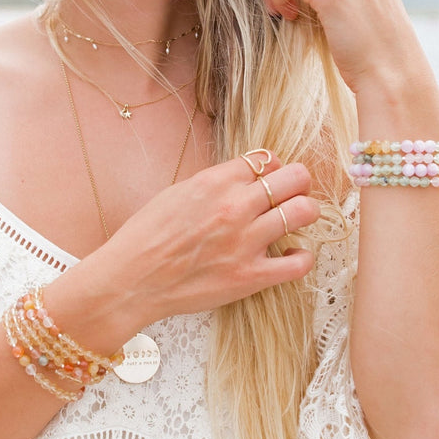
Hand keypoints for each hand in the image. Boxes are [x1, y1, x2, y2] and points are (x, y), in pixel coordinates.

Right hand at [101, 152, 318, 328]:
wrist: (132, 278)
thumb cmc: (147, 235)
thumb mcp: (178, 192)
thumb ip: (215, 183)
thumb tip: (244, 177)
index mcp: (215, 181)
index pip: (267, 159)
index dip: (274, 167)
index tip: (271, 177)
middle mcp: (235, 206)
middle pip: (294, 179)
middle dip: (299, 183)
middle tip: (295, 192)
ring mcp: (246, 242)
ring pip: (303, 212)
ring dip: (306, 212)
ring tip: (298, 219)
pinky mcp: (250, 277)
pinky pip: (298, 264)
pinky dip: (303, 256)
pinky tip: (294, 254)